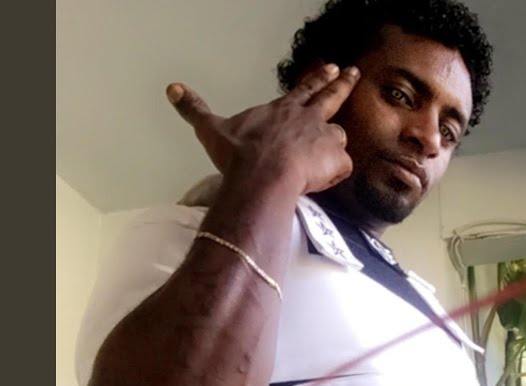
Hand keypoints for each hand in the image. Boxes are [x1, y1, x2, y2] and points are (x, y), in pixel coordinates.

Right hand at [166, 63, 359, 194]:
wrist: (261, 175)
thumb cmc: (238, 153)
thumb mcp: (211, 129)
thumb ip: (194, 108)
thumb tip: (172, 89)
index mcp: (283, 110)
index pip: (304, 89)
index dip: (317, 79)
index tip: (332, 67)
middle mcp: (307, 118)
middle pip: (330, 97)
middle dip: (342, 84)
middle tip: (353, 73)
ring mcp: (325, 138)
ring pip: (338, 138)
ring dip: (333, 145)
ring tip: (326, 156)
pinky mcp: (336, 160)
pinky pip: (341, 168)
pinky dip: (334, 174)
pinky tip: (321, 179)